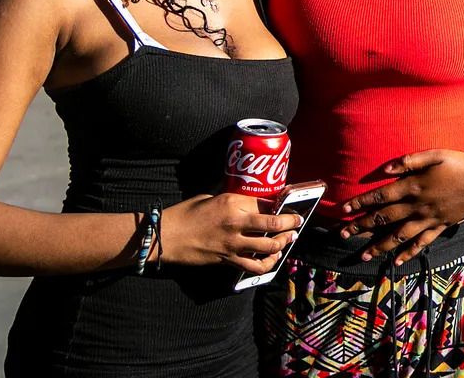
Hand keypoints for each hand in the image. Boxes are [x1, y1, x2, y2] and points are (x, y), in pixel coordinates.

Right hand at [160, 193, 301, 274]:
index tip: (288, 203)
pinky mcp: (228, 260)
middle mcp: (236, 222)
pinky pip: (254, 266)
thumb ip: (230, 198)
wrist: (166, 236)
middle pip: (274, 223)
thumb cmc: (185, 213)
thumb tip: (247, 196)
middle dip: (291, 222)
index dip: (280, 204)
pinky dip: (267, 264)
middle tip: (297, 221)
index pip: (265, 203)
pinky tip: (272, 259)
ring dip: (283, 243)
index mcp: (231, 202)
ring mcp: (233, 244)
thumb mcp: (209, 197)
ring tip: (288, 239)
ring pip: (269, 246)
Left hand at [337, 150, 463, 264]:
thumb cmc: (460, 163)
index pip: (380, 196)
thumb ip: (409, 161)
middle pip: (384, 218)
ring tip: (363, 254)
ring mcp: (429, 219)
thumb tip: (385, 170)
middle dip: (361, 226)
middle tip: (342, 233)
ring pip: (399, 236)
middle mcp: (418, 206)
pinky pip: (421, 243)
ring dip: (379, 245)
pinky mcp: (440, 227)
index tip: (343, 209)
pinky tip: (397, 260)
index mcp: (414, 186)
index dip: (360, 203)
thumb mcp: (435, 154)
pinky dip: (408, 253)